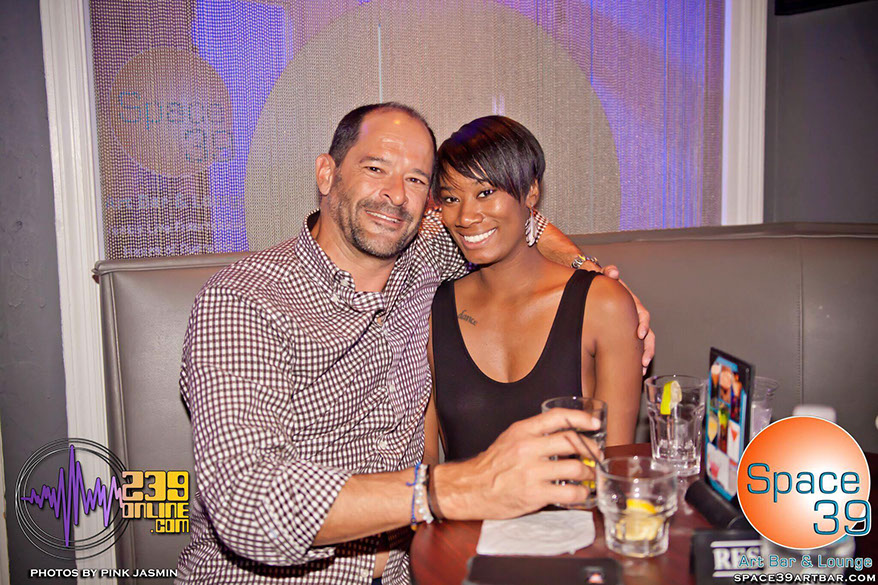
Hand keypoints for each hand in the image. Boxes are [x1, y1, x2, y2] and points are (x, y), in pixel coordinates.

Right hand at [432, 409, 602, 519]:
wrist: (471, 488)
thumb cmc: (492, 464)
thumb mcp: (510, 438)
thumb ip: (535, 433)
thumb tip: (566, 434)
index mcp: (522, 430)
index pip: (558, 417)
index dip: (581, 418)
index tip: (595, 423)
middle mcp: (528, 448)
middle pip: (572, 441)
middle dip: (591, 449)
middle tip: (596, 455)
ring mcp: (532, 472)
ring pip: (576, 467)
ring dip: (589, 473)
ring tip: (589, 476)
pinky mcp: (535, 494)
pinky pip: (570, 493)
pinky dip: (582, 494)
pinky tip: (581, 493)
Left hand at [600, 264, 653, 373]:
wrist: (591, 284)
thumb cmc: (597, 281)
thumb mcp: (601, 274)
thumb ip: (606, 272)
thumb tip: (612, 272)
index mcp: (630, 303)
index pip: (641, 314)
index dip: (642, 324)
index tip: (640, 334)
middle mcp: (633, 314)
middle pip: (647, 332)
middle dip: (648, 347)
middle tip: (644, 361)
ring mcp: (630, 324)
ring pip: (644, 342)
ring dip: (645, 355)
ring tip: (643, 368)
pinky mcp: (624, 332)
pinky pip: (634, 346)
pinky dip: (636, 357)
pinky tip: (635, 369)